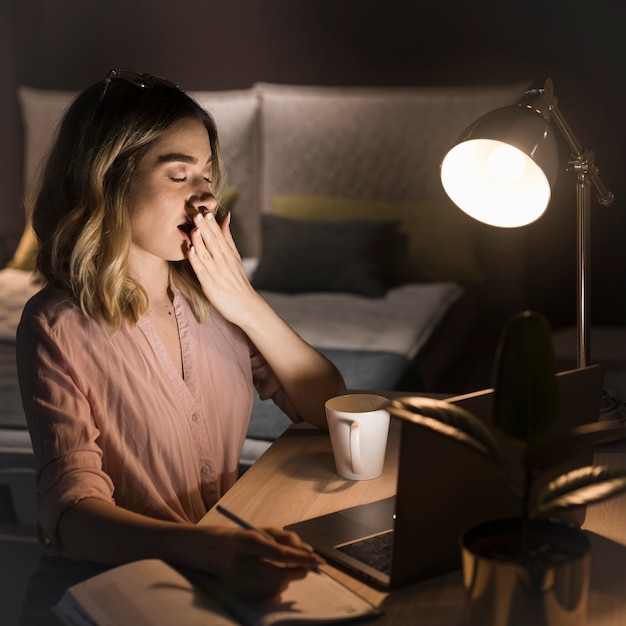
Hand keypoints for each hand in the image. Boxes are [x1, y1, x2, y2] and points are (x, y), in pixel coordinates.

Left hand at [186, 211, 265, 326]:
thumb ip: (227, 236)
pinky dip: (196, 260)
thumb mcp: (235, 256)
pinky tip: (190, 251)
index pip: (219, 235)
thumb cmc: (238, 281)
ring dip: (200, 241)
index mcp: (228, 253)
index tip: (204, 209)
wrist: (247, 306)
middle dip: (205, 228)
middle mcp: (223, 261)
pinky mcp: (210, 286)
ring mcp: (217, 273)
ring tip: (194, 228)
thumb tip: (225, 216)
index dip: (211, 223)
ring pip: (206, 254)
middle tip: (196, 212)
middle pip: (212, 242)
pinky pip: (202, 271)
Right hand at [189, 525, 323, 599]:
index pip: (280, 554)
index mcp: (249, 542)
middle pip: (279, 576)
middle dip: (298, 572)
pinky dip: (278, 587)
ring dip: (289, 579)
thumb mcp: (263, 530)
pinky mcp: (241, 593)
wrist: (209, 551)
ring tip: (286, 567)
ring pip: (276, 587)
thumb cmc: (242, 538)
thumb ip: (286, 538)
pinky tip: (273, 576)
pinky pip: (268, 595)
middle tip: (308, 566)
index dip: (300, 558)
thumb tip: (306, 550)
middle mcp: (243, 563)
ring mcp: (240, 581)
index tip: (317, 559)